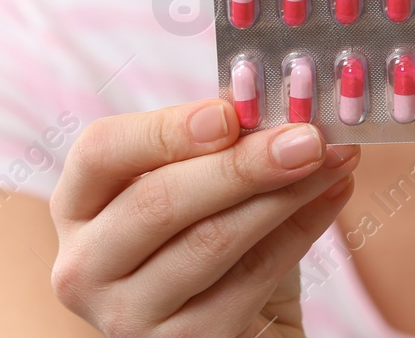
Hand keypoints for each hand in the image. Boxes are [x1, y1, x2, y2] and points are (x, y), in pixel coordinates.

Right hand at [49, 99, 359, 337]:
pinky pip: (251, 280)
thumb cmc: (212, 240)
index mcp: (79, 206)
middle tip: (306, 136)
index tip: (229, 113)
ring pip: (210, 242)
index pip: (101, 152)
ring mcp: (127, 316)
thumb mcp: (201, 186)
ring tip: (334, 157)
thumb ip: (222, 144)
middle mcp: (85, 266)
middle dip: (241, 164)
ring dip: (283, 193)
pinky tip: (334, 194)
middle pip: (158, 202)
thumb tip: (276, 100)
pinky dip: (301, 230)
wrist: (241, 327)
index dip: (165, 130)